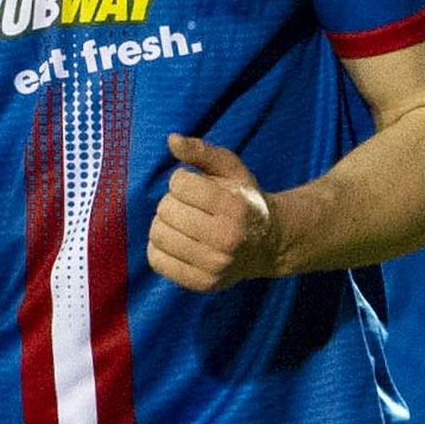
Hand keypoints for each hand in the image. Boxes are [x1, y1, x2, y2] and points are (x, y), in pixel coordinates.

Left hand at [148, 134, 277, 292]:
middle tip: (188, 206)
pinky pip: (157, 260)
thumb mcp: (231, 169)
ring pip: (158, 235)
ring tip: (181, 223)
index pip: (180, 185)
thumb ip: (202, 151)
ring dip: (163, 224)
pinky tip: (175, 241)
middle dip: (172, 202)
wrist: (267, 244)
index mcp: (235, 207)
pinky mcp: (203, 283)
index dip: (181, 180)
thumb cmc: (243, 199)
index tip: (194, 186)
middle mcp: (227, 239)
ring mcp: (215, 265)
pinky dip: (159, 247)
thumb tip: (171, 140)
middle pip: (166, 209)